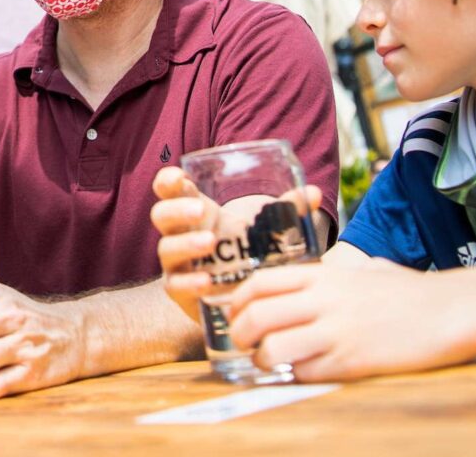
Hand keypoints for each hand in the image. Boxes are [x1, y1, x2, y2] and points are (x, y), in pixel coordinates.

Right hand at [149, 167, 321, 323]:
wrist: (249, 298)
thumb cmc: (253, 255)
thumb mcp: (269, 231)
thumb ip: (289, 212)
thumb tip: (314, 192)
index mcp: (198, 212)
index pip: (171, 190)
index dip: (168, 180)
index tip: (179, 176)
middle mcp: (182, 234)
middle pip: (161, 215)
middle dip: (177, 209)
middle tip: (201, 210)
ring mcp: (179, 264)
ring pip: (166, 248)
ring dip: (185, 243)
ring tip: (210, 242)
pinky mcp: (182, 292)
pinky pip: (175, 285)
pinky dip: (188, 282)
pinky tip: (207, 281)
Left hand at [228, 258, 472, 381]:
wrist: (452, 311)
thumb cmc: (409, 292)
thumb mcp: (362, 271)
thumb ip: (329, 277)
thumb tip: (302, 287)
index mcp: (323, 275)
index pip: (260, 283)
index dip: (238, 300)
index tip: (234, 312)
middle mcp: (323, 300)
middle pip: (257, 315)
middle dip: (239, 332)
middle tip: (242, 342)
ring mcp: (337, 332)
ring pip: (274, 348)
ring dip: (263, 359)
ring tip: (268, 362)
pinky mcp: (354, 362)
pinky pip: (306, 372)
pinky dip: (296, 375)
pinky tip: (304, 372)